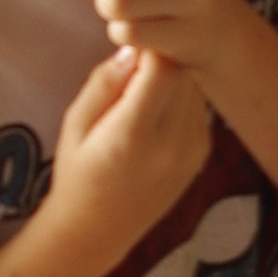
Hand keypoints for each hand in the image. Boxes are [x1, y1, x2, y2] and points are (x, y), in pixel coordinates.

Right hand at [50, 43, 211, 254]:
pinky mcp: (201, 154)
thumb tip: (132, 49)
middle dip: (161, 60)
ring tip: (142, 91)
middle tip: (134, 67)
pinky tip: (156, 111)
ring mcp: (192, 151)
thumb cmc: (77, 174)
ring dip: (173, 78)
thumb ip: (104, 83)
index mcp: (134, 134)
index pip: (162, 68)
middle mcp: (172, 143)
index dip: (148, 49)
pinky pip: (198, 108)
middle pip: (182, 74)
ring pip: (194, 88)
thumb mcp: (75, 124)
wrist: (99, 230)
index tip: (130, 46)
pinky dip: (181, 98)